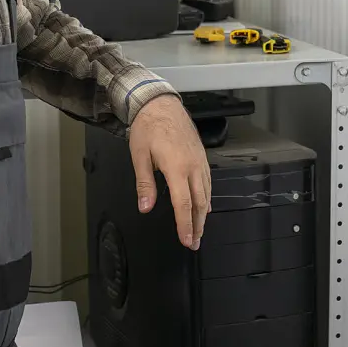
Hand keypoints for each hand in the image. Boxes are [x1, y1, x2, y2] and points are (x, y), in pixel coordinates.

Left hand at [129, 94, 211, 248]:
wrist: (161, 103)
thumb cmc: (148, 128)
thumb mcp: (139, 156)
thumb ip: (144, 184)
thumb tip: (145, 208)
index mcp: (177, 168)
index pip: (183, 204)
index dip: (185, 225)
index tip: (186, 241)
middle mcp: (193, 167)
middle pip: (199, 203)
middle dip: (197, 226)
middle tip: (194, 242)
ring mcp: (200, 161)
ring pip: (206, 194)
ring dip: (203, 215)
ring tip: (199, 230)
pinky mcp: (202, 156)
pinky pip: (208, 182)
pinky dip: (207, 198)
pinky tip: (204, 205)